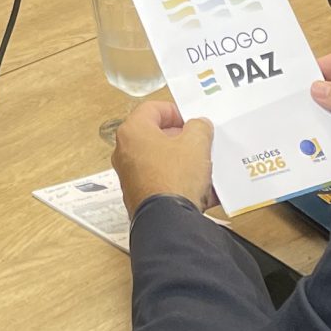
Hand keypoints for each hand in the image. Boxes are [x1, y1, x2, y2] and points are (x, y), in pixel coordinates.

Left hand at [111, 96, 214, 213]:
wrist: (168, 221)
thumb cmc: (175, 177)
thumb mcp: (196, 144)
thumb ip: (199, 127)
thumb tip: (198, 125)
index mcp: (133, 131)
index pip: (152, 108)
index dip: (175, 111)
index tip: (192, 120)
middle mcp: (125, 152)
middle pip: (156, 135)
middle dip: (181, 138)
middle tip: (200, 142)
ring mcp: (130, 176)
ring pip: (161, 160)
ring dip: (183, 161)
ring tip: (205, 166)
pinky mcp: (139, 196)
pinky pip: (163, 182)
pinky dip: (181, 182)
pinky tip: (203, 189)